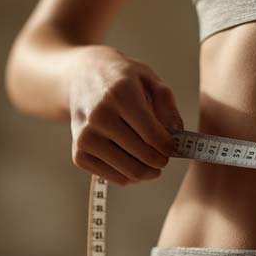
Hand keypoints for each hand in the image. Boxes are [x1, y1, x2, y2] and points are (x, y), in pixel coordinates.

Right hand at [68, 45, 183, 185]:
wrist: (81, 77)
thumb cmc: (122, 79)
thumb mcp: (149, 78)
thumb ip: (167, 105)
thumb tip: (177, 135)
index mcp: (120, 93)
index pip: (152, 135)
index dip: (169, 146)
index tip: (174, 146)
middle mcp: (99, 116)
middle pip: (144, 156)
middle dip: (162, 160)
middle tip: (165, 155)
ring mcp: (85, 137)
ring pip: (131, 172)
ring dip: (148, 171)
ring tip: (152, 159)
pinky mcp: (79, 155)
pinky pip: (117, 178)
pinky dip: (131, 175)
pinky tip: (133, 160)